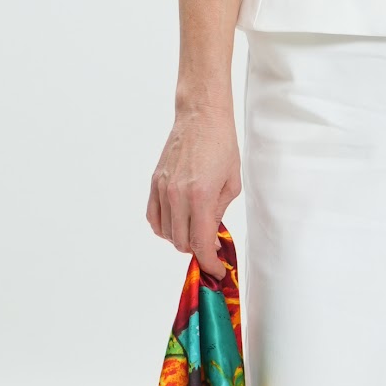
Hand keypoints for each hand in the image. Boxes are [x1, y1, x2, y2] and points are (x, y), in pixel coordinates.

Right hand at [147, 105, 240, 280]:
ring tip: (196, 231)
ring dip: (182, 239)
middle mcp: (177, 195)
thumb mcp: (232, 184)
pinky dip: (165, 228)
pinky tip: (177, 225)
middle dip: (198, 251)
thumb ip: (219, 214)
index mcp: (200, 197)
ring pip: (166, 233)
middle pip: (181, 243)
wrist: (201, 117)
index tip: (216, 269)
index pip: (200, 244)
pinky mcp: (154, 183)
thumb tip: (209, 236)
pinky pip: (154, 218)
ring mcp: (162, 189)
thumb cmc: (222, 145)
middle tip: (211, 246)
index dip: (209, 263)